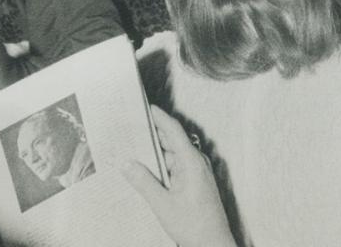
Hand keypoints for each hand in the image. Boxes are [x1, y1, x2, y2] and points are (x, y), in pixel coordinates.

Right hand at [122, 107, 235, 246]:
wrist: (212, 245)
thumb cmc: (194, 225)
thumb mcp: (163, 204)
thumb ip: (144, 182)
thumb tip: (127, 164)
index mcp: (191, 161)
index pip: (173, 130)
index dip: (159, 116)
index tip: (145, 107)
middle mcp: (196, 162)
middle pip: (171, 141)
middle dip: (151, 136)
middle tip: (129, 131)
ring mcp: (196, 173)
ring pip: (171, 156)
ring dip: (154, 155)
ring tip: (131, 152)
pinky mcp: (194, 183)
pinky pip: (175, 168)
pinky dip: (161, 167)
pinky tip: (145, 172)